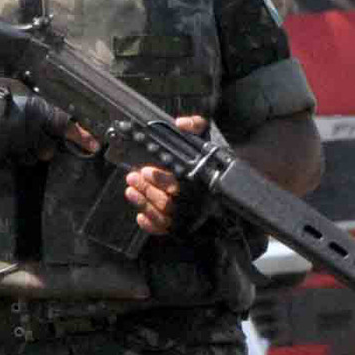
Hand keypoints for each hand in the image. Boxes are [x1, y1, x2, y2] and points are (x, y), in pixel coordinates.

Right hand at [0, 76, 79, 166]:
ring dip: (27, 151)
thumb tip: (62, 117)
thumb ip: (41, 105)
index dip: (82, 137)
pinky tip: (0, 140)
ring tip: (12, 134)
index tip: (95, 145)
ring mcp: (12, 145)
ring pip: (31, 158)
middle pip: (49, 150)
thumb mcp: (21, 90)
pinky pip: (12, 162)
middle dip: (44, 144)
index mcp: (35, 109)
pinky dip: (9, 154)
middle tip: (31, 134)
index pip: (66, 127)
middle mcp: (27, 129)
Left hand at [123, 114, 213, 237]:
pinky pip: (164, 230)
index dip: (161, 179)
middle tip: (132, 177)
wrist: (224, 186)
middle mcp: (194, 202)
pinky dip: (151, 225)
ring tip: (130, 190)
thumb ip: (196, 127)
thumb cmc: (211, 160)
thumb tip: (181, 124)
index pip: (179, 184)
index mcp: (199, 183)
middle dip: (147, 190)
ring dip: (143, 203)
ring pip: (162, 216)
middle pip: (166, 202)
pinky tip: (141, 216)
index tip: (147, 171)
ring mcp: (188, 217)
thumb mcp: (205, 139)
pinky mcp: (182, 227)